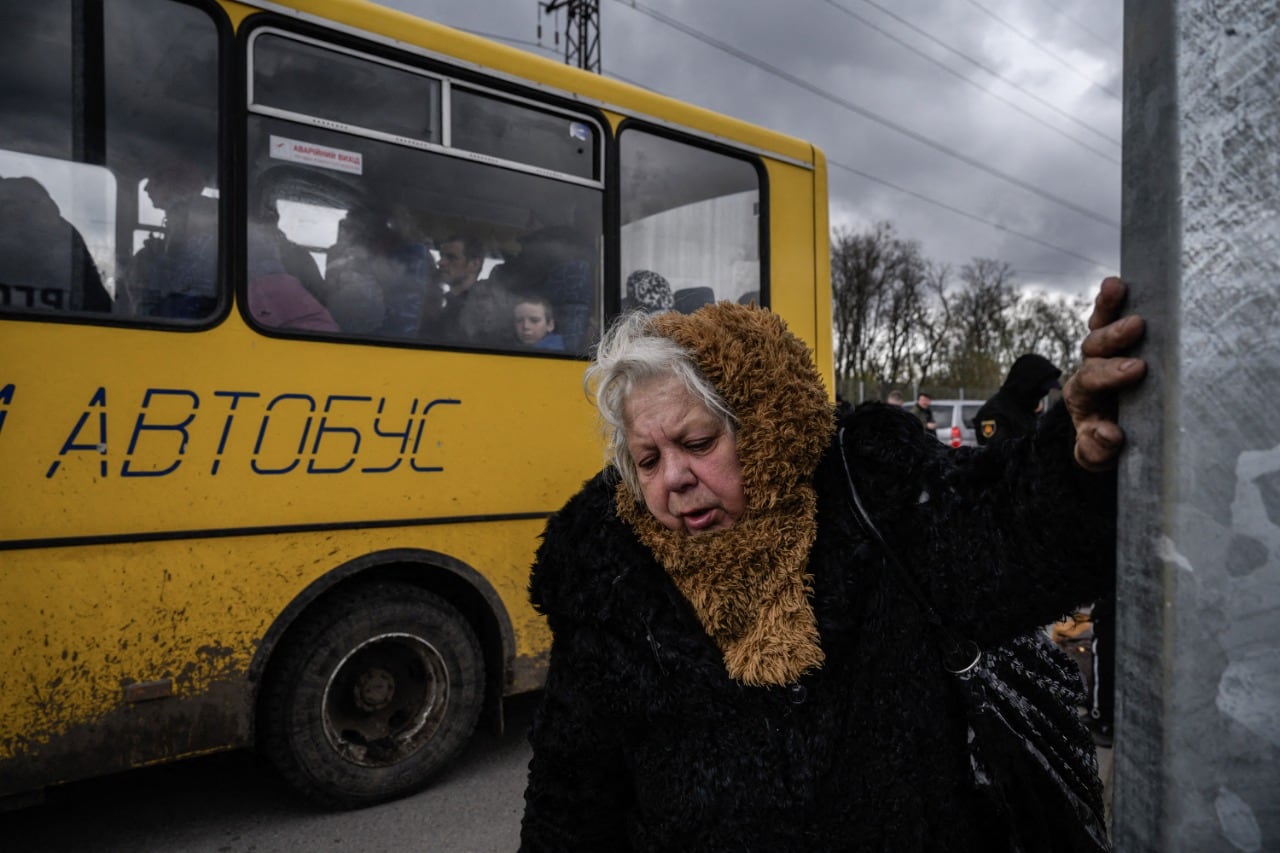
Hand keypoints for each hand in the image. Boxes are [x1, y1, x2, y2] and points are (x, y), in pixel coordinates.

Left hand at [1062, 277, 1146, 470]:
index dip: (1110, 374)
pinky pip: (1108, 317)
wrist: (1104, 432)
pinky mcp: (1115, 341)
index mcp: (1082, 396)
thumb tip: (1107, 434)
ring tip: (1115, 286)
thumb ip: (1096, 450)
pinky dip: (1111, 300)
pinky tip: (1117, 282)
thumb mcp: (1097, 455)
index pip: (1090, 381)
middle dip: (1114, 338)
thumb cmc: (1104, 442)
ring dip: (1106, 307)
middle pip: (1093, 349)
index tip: (1136, 370)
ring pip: (1098, 326)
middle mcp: (1088, 370)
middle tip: (1137, 327)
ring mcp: (1100, 353)